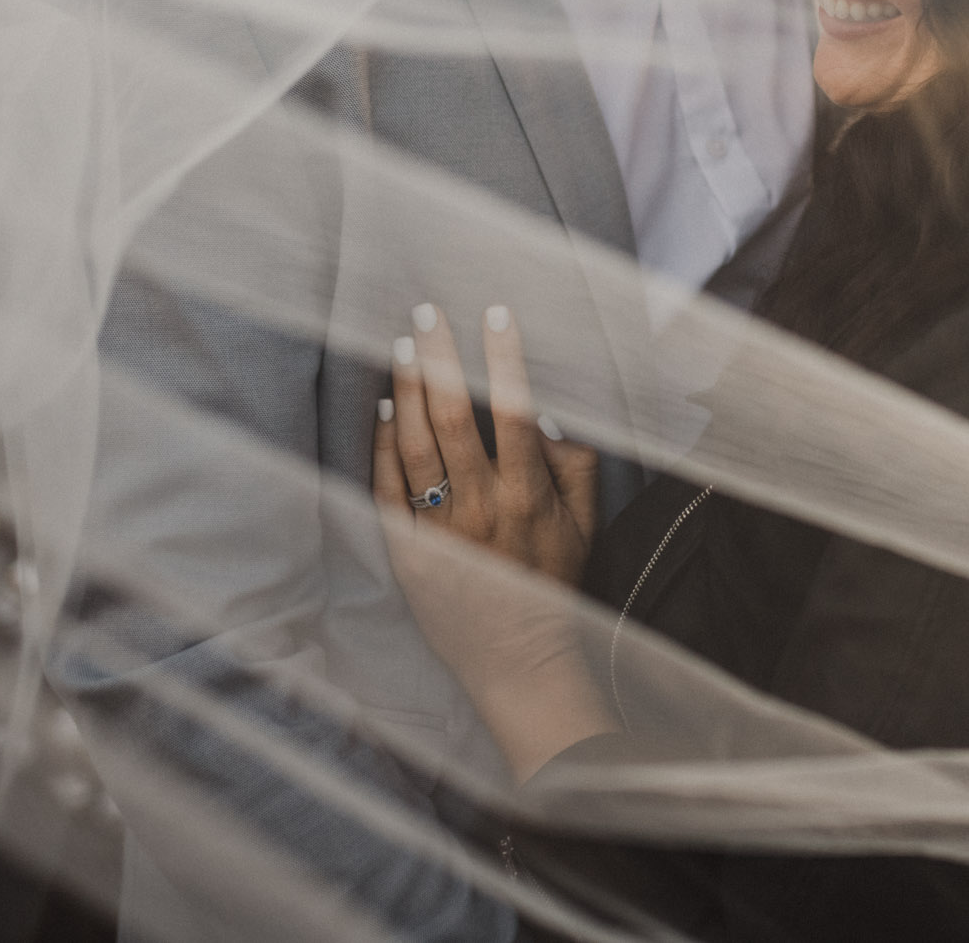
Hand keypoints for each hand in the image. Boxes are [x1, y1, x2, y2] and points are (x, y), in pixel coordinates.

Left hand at [372, 302, 612, 778]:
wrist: (515, 656)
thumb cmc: (553, 582)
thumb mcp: (585, 524)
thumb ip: (577, 467)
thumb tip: (558, 414)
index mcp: (529, 495)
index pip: (516, 411)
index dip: (504, 358)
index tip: (496, 313)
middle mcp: (482, 506)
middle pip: (455, 418)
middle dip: (439, 359)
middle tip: (425, 313)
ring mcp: (441, 528)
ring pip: (416, 446)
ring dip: (406, 391)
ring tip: (399, 348)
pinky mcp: (409, 550)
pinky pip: (389, 488)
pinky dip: (383, 445)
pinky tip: (383, 409)